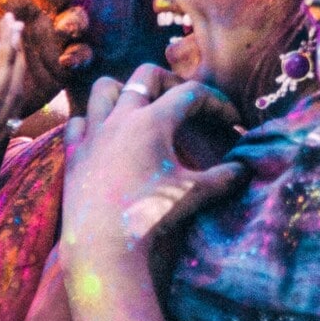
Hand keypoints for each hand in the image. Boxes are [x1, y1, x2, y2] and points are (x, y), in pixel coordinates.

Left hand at [60, 67, 247, 264]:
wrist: (103, 245)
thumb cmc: (150, 216)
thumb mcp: (194, 194)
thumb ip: (224, 177)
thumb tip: (246, 168)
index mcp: (153, 121)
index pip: (190, 93)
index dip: (216, 102)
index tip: (231, 120)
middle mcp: (121, 118)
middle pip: (146, 75)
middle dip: (170, 81)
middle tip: (184, 103)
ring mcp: (93, 133)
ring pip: (105, 88)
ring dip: (124, 91)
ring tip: (139, 109)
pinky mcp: (73, 153)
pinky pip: (78, 121)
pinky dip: (92, 121)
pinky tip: (104, 136)